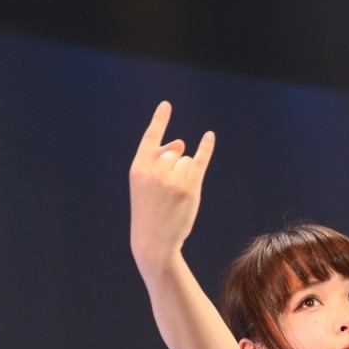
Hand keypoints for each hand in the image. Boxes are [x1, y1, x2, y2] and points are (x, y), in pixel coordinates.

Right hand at [129, 101, 214, 269]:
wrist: (153, 243)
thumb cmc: (149, 212)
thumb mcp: (146, 185)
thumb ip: (159, 161)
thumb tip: (181, 143)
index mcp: (138, 168)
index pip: (150, 138)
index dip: (159, 121)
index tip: (167, 105)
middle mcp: (154, 170)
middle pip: (173, 152)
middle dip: (174, 166)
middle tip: (166, 193)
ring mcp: (172, 179)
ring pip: (186, 161)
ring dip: (185, 176)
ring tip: (174, 198)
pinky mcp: (189, 190)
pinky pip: (200, 162)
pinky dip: (206, 148)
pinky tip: (210, 136)